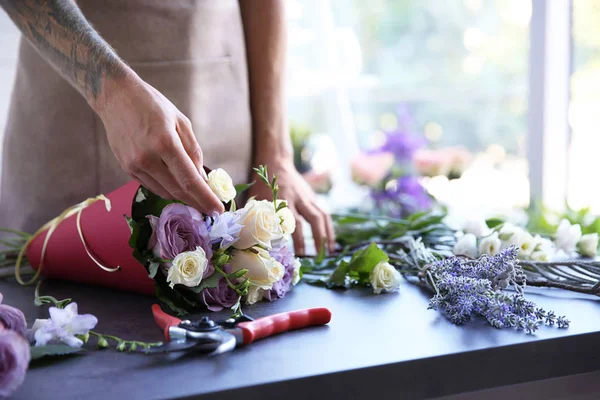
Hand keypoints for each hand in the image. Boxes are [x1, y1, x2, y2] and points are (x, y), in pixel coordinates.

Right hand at [95, 73, 223, 213]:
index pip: (189, 180)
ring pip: (164, 191)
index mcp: (165, 142)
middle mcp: (147, 157)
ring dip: (182, 197)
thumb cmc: (152, 105)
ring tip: (197, 198)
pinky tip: (177, 186)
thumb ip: (193, 151)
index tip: (218, 209)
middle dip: (197, 202)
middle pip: (177, 191)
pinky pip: (152, 185)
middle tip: (211, 209)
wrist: (115, 96)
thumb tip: (202, 178)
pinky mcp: (126, 168)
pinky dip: (167, 188)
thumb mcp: (181, 122)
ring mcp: (134, 165)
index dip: (205, 198)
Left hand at [248, 160, 334, 254]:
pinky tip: (329, 239)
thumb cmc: (263, 182)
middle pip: (314, 218)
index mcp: (284, 199)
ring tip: (329, 250)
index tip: (300, 253)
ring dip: (327, 233)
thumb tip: (255, 239)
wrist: (276, 161)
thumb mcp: (258, 198)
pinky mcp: (312, 197)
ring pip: (322, 215)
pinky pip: (323, 213)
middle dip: (318, 237)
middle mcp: (299, 198)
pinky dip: (327, 226)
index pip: (294, 222)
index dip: (298, 238)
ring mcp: (308, 197)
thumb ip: (259, 216)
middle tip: (319, 255)